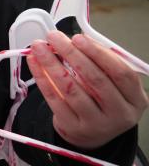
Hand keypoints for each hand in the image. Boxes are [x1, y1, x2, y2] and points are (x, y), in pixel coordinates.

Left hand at [27, 31, 147, 148]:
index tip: (78, 38)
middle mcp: (120, 114)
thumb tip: (78, 40)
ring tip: (39, 47)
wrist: (91, 132)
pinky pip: (54, 99)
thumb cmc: (102, 99)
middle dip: (71, 54)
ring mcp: (96, 124)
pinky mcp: (73, 128)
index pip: (121, 73)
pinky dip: (42, 78)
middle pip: (95, 80)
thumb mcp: (112, 83)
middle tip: (54, 37)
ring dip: (52, 63)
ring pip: (72, 89)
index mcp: (135, 99)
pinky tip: (34, 63)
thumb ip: (100, 62)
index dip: (98, 53)